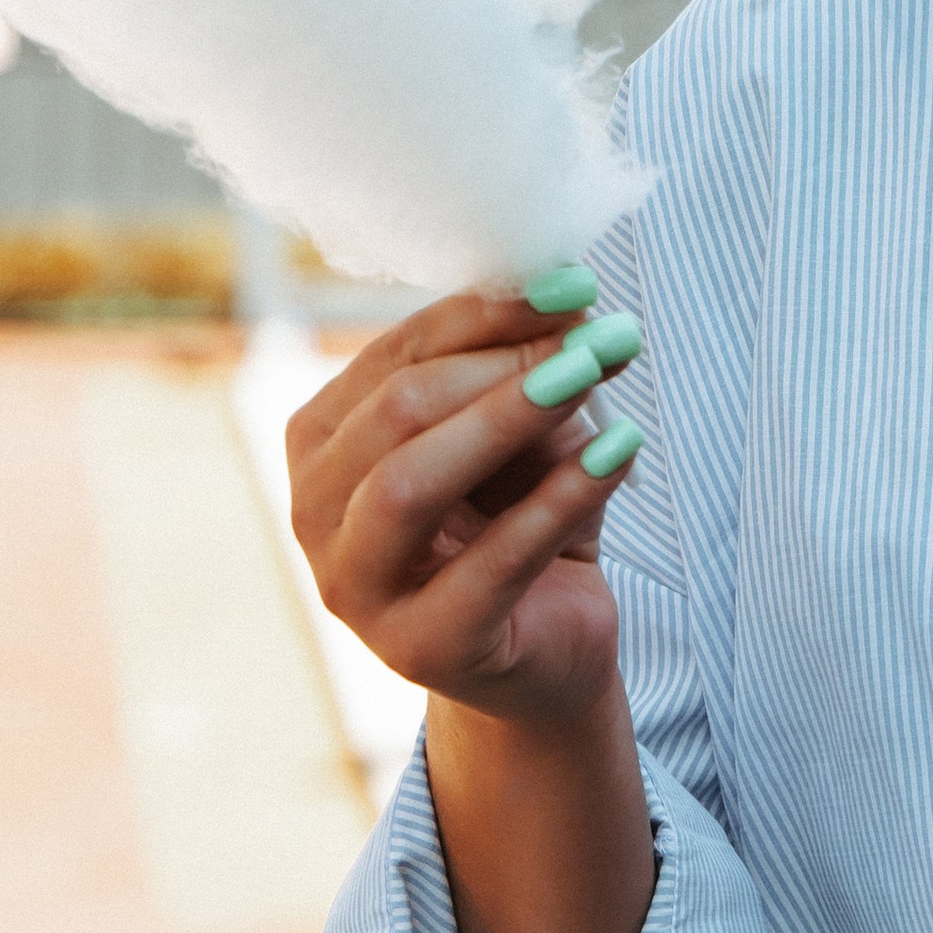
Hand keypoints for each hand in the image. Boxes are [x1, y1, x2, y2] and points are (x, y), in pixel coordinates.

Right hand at [287, 286, 639, 735]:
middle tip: (594, 339)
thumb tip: (568, 293)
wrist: (549, 645)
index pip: (398, 354)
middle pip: (395, 411)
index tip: (574, 284)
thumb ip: (525, 366)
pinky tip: (617, 453)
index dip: (486, 312)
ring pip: (409, 486)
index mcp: (324, 441)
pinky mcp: (423, 649)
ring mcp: (357, 591)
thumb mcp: (522, 430)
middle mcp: (314, 514)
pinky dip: (558, 500)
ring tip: (590, 380)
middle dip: (501, 363)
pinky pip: (489, 565)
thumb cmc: (521, 518)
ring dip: (508, 419)